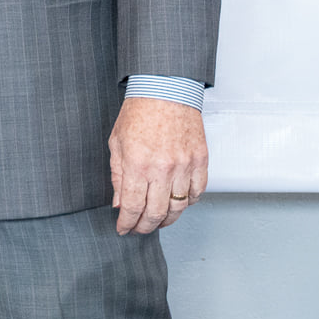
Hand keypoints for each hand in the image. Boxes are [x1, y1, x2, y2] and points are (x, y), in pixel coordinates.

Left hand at [109, 96, 207, 234]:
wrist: (166, 88)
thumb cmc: (139, 111)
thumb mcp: (117, 143)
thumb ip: (118, 176)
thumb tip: (120, 204)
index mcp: (138, 164)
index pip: (133, 207)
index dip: (127, 223)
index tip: (123, 229)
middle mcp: (163, 168)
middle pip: (156, 213)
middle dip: (145, 227)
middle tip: (139, 229)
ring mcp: (185, 166)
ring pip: (179, 207)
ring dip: (167, 219)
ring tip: (157, 220)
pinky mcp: (200, 160)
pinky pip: (197, 193)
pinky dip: (187, 202)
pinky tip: (177, 202)